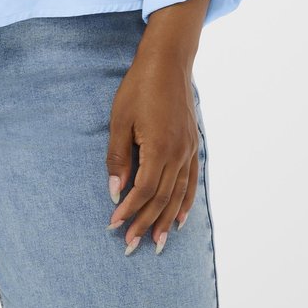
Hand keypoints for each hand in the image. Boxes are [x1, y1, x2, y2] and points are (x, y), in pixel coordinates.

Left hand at [105, 49, 199, 253]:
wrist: (168, 62)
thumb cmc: (139, 87)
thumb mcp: (120, 120)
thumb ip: (119, 157)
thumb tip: (115, 190)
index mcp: (158, 147)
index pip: (143, 190)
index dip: (129, 210)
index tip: (114, 224)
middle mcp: (178, 153)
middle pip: (161, 198)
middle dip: (145, 223)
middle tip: (131, 245)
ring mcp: (189, 149)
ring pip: (178, 195)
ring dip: (165, 221)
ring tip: (156, 243)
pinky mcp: (193, 144)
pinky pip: (191, 181)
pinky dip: (185, 203)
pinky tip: (179, 219)